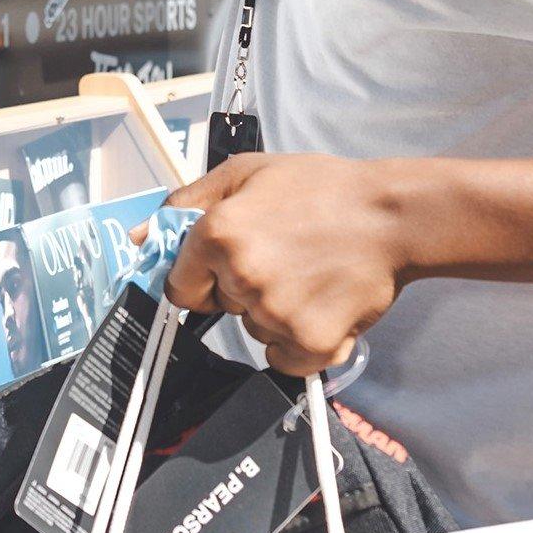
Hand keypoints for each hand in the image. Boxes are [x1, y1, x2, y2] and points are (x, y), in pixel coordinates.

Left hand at [163, 153, 414, 375]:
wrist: (392, 216)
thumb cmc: (319, 188)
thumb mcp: (244, 173)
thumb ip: (185, 203)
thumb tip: (139, 237)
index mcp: (217, 234)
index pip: (179, 287)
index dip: (201, 279)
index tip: (225, 269)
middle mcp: (241, 276)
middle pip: (221, 308)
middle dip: (242, 288)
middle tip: (283, 256)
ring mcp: (276, 313)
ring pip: (254, 331)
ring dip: (273, 313)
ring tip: (308, 274)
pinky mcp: (311, 342)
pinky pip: (284, 359)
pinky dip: (299, 342)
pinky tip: (321, 304)